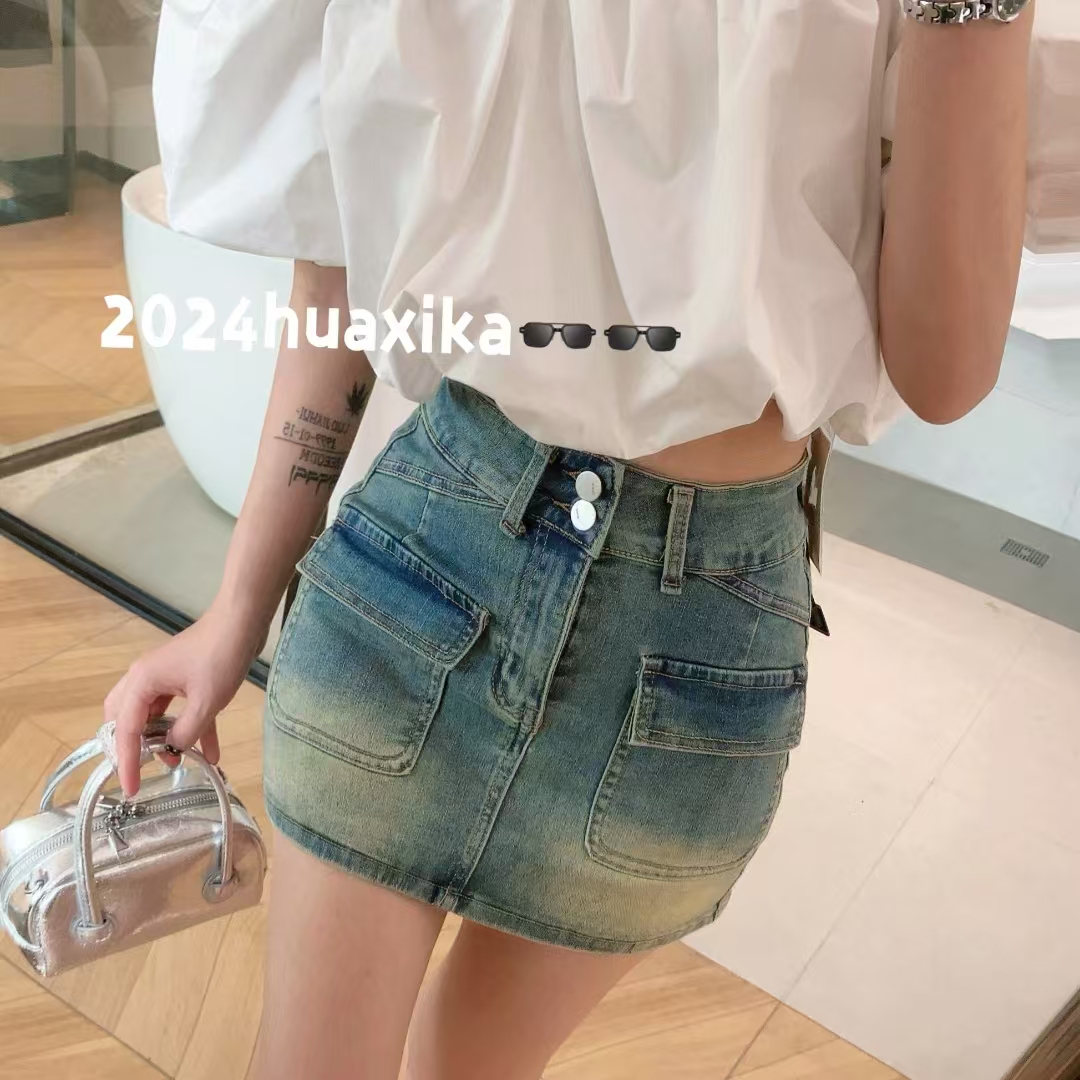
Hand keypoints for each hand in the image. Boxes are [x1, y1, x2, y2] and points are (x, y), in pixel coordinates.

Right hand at [103, 602, 268, 796]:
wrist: (244, 621)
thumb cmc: (221, 655)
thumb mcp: (206, 702)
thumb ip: (186, 732)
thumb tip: (173, 749)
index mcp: (142, 682)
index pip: (125, 730)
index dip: (127, 762)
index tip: (129, 789)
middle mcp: (146, 678)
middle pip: (126, 718)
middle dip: (133, 746)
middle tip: (142, 769)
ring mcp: (166, 677)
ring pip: (155, 715)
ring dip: (165, 739)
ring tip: (179, 763)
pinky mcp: (186, 677)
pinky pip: (181, 709)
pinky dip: (192, 728)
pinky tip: (211, 752)